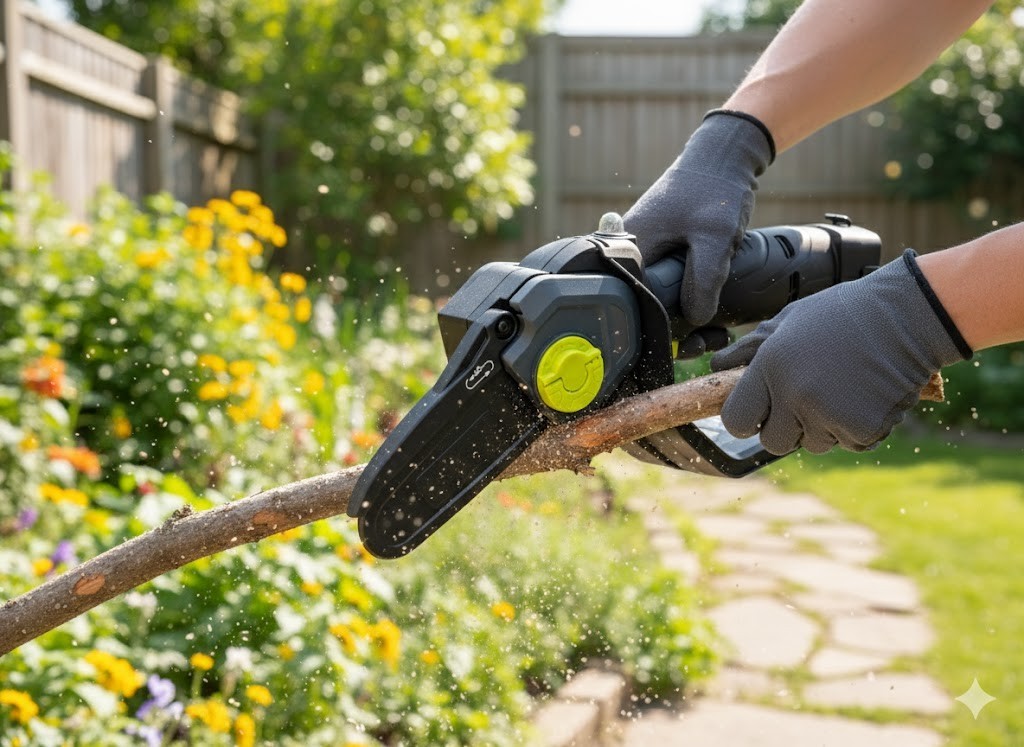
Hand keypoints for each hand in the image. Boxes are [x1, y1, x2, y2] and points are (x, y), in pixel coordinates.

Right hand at [624, 110, 773, 326]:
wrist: (723, 158)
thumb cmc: (714, 189)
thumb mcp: (715, 237)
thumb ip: (703, 280)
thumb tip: (695, 321)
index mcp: (630, 251)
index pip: (634, 304)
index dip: (661, 328)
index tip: (690, 342)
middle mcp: (629, 254)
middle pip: (643, 306)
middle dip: (674, 329)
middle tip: (707, 341)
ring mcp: (644, 254)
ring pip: (657, 299)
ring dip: (683, 317)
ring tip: (713, 332)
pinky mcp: (659, 253)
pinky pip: (666, 286)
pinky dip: (686, 301)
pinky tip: (709, 314)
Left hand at [709, 251, 972, 453]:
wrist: (906, 315)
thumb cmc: (842, 314)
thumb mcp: (789, 320)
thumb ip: (749, 348)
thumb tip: (715, 366)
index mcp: (770, 368)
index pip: (736, 420)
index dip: (746, 418)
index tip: (759, 411)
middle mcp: (794, 396)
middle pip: (772, 442)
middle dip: (785, 428)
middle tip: (807, 398)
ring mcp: (829, 416)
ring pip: (813, 444)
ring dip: (824, 426)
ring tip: (842, 386)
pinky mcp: (862, 430)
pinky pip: (848, 444)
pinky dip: (856, 428)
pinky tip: (865, 395)